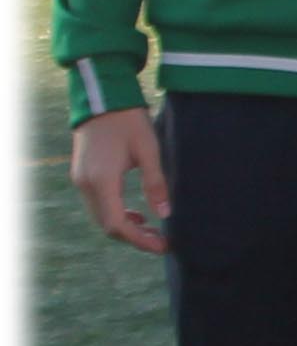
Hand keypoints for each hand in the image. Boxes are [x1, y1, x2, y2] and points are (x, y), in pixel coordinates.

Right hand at [70, 107, 168, 253]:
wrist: (103, 99)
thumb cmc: (129, 122)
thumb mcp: (149, 151)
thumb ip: (156, 183)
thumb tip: (166, 214)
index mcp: (102, 180)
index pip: (116, 224)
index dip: (139, 240)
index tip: (162, 246)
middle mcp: (86, 183)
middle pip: (106, 224)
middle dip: (134, 238)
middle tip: (162, 241)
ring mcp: (81, 179)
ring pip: (101, 216)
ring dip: (125, 227)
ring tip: (153, 230)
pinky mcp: (83, 174)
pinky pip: (98, 204)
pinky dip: (116, 214)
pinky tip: (137, 214)